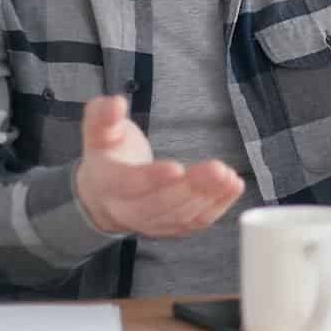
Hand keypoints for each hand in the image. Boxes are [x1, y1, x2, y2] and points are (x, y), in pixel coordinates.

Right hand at [74, 95, 245, 237]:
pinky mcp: (172, 226)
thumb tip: (115, 104)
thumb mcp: (98, 131)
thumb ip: (103, 115)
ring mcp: (151, 222)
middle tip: (216, 169)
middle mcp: (127, 209)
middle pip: (160, 204)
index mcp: (108, 183)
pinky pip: (196, 221)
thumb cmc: (107, 156)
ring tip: (228, 176)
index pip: (130, 184)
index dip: (153, 179)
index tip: (176, 168)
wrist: (103, 193)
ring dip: (208, 196)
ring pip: (181, 215)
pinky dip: (218, 206)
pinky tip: (233, 187)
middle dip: (191, 188)